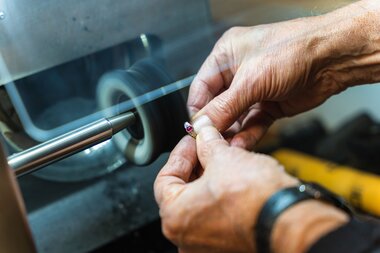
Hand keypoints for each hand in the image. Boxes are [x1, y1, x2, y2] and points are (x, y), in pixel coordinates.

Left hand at [154, 124, 297, 252]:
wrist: (291, 221)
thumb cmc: (256, 199)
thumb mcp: (225, 157)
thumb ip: (207, 142)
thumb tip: (204, 132)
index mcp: (175, 216)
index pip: (165, 178)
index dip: (181, 154)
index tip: (193, 142)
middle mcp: (185, 237)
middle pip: (183, 191)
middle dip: (197, 165)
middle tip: (208, 147)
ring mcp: (206, 246)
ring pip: (201, 204)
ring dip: (210, 179)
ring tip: (224, 160)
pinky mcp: (226, 247)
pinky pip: (217, 216)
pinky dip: (221, 197)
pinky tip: (234, 180)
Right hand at [188, 1, 379, 148]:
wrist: (333, 58)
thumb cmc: (295, 49)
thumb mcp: (251, 79)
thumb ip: (224, 106)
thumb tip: (202, 124)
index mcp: (226, 55)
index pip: (201, 88)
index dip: (197, 110)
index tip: (195, 131)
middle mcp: (238, 72)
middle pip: (217, 105)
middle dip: (215, 124)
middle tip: (210, 143)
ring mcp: (254, 89)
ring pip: (235, 117)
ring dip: (231, 133)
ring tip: (225, 148)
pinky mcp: (269, 104)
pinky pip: (253, 123)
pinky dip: (247, 134)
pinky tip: (241, 144)